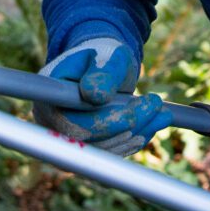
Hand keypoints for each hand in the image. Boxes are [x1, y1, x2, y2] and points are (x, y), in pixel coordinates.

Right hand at [32, 37, 171, 155]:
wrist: (100, 67)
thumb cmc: (102, 55)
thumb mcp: (107, 56)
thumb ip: (102, 73)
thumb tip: (93, 94)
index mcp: (49, 94)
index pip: (74, 119)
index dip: (106, 121)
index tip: (138, 106)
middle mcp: (49, 122)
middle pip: (88, 138)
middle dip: (128, 125)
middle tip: (158, 106)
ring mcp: (63, 139)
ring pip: (101, 151)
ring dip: (135, 135)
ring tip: (161, 114)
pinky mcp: (81, 150)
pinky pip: (106, 155)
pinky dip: (131, 143)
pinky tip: (150, 127)